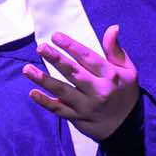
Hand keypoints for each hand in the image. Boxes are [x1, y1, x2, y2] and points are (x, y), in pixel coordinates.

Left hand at [22, 26, 139, 140]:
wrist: (128, 127)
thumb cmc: (125, 93)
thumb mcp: (128, 71)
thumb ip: (116, 50)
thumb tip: (113, 28)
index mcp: (110, 76)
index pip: (88, 58)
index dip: (71, 46)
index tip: (56, 36)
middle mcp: (98, 91)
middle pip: (74, 73)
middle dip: (56, 59)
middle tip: (40, 48)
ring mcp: (86, 107)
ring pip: (63, 91)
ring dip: (44, 80)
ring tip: (27, 69)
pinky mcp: (78, 119)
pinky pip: (59, 110)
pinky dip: (45, 102)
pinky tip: (33, 92)